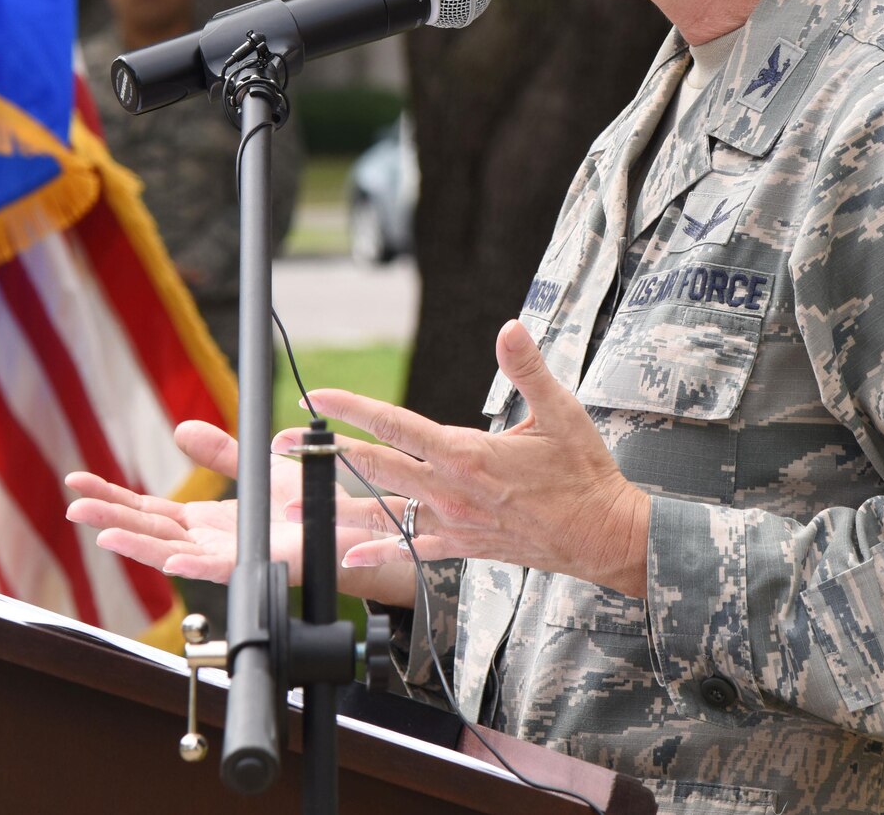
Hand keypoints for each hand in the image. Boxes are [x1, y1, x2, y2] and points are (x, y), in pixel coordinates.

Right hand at [64, 419, 416, 604]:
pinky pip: (217, 568)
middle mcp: (208, 542)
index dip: (112, 495)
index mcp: (204, 521)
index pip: (147, 510)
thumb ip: (221, 452)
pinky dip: (190, 565)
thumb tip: (180, 429)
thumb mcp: (257, 467)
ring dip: (133, 542)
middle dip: (108, 516)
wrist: (351, 529)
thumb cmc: (308, 507)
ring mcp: (227, 557)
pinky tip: (166, 559)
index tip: (77, 481)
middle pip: (147, 529)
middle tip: (71, 502)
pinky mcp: (255, 565)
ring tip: (98, 529)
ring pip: (170, 551)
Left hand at [281, 320, 650, 595]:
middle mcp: (451, 490)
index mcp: (467, 453)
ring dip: (336, 508)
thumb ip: (528, 368)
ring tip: (293, 508)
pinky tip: (346, 555)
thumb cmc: (584, 473)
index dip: (351, 408)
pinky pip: (412, 549)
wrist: (604, 536)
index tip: (316, 395)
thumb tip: (509, 328)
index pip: (395, 424)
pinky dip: (378, 550)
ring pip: (383, 512)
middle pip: (374, 467)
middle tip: (279, 445)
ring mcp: (454, 522)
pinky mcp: (463, 547)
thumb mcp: (561, 411)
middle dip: (324, 454)